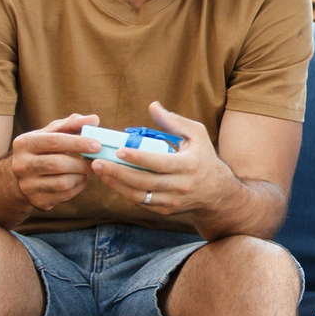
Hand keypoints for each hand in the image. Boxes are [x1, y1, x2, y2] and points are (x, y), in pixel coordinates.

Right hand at [10, 113, 100, 210]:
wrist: (20, 177)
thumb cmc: (43, 149)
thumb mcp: (52, 133)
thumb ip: (72, 124)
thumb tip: (94, 119)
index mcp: (24, 143)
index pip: (54, 141)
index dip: (78, 143)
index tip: (97, 145)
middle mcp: (21, 165)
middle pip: (58, 164)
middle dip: (82, 163)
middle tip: (97, 160)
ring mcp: (27, 185)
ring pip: (62, 182)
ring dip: (81, 176)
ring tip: (88, 170)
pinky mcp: (36, 201)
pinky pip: (64, 195)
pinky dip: (78, 187)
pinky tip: (81, 179)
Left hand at [92, 102, 238, 218]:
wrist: (217, 192)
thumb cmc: (203, 158)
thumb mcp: (197, 135)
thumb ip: (174, 121)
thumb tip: (152, 106)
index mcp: (188, 165)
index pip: (159, 163)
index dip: (138, 158)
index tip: (120, 151)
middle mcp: (181, 186)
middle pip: (144, 181)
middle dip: (118, 172)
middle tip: (97, 163)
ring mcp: (172, 200)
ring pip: (139, 195)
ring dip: (117, 184)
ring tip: (100, 172)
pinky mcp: (166, 210)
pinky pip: (142, 202)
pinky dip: (125, 192)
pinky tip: (113, 181)